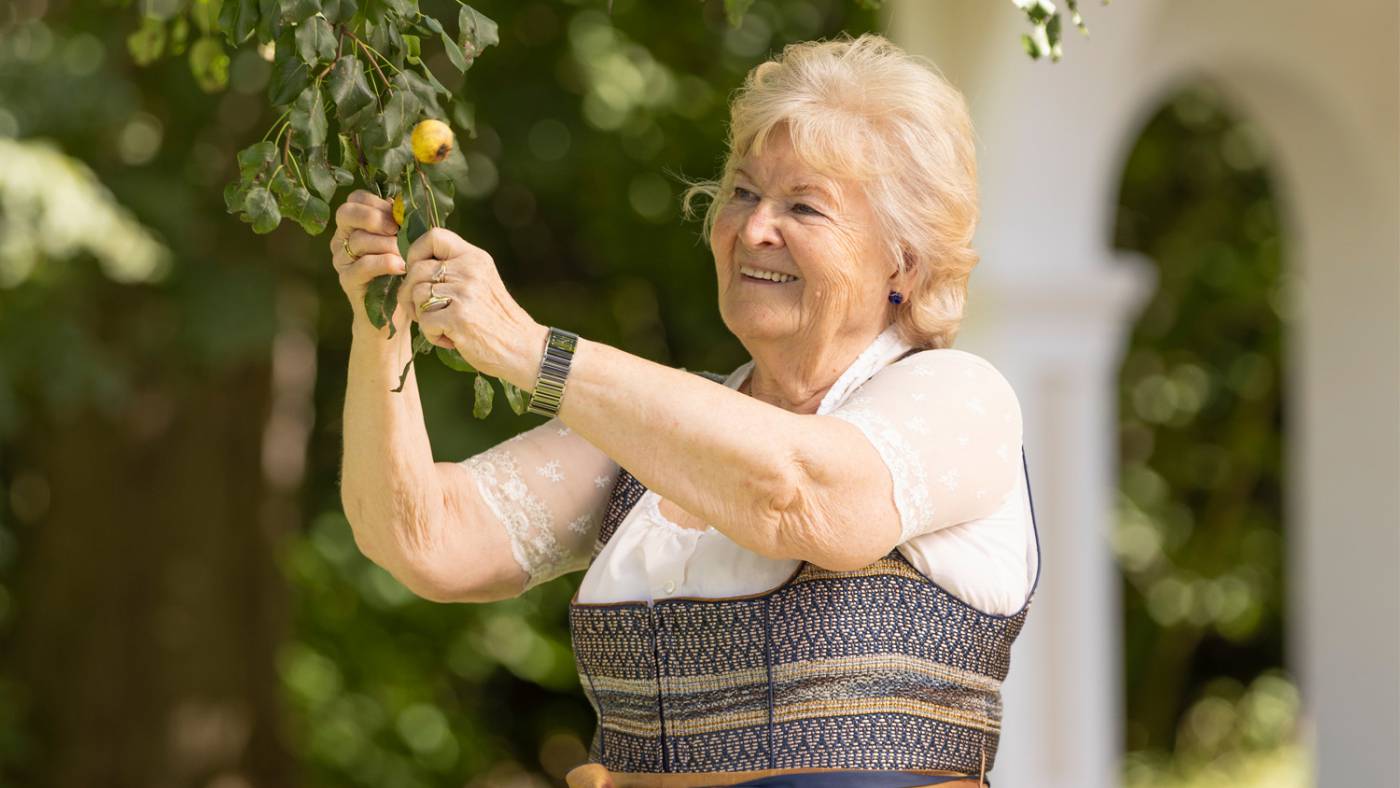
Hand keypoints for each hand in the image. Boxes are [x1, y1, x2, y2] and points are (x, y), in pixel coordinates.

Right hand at [329, 190, 404, 327]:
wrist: (396, 311)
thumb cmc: (402, 271)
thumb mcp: (404, 242)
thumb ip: (399, 222)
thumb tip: (400, 204)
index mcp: (354, 225)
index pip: (355, 199)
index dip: (376, 203)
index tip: (397, 216)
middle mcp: (342, 239)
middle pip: (346, 213)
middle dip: (374, 218)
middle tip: (396, 230)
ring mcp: (342, 260)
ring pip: (358, 240)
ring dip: (386, 244)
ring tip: (405, 254)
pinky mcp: (347, 280)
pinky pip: (362, 265)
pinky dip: (383, 263)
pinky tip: (400, 266)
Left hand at [398, 227, 543, 382]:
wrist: (522, 348)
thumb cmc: (496, 319)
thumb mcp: (482, 282)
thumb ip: (455, 269)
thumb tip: (412, 267)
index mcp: (475, 258)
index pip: (434, 236)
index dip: (415, 253)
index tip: (416, 272)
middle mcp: (470, 270)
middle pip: (417, 270)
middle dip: (410, 294)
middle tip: (424, 311)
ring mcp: (464, 293)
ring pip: (417, 296)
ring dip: (422, 317)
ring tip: (444, 326)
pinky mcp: (458, 317)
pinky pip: (424, 321)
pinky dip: (432, 335)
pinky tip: (450, 338)